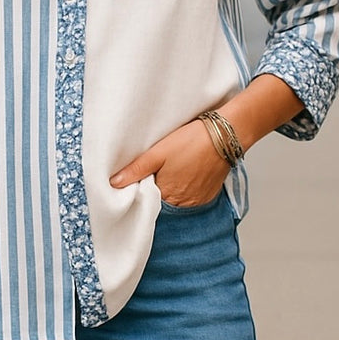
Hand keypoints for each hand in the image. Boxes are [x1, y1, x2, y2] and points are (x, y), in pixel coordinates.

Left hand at [109, 118, 228, 206]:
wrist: (224, 135)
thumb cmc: (192, 141)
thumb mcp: (158, 152)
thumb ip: (136, 169)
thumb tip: (114, 183)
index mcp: (167, 195)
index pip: (147, 202)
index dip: (141, 191)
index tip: (139, 180)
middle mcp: (183, 204)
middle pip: (162, 203)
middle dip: (156, 191)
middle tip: (156, 172)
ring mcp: (197, 201)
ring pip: (176, 201)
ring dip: (171, 190)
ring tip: (171, 171)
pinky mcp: (208, 195)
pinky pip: (191, 198)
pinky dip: (186, 189)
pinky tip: (184, 173)